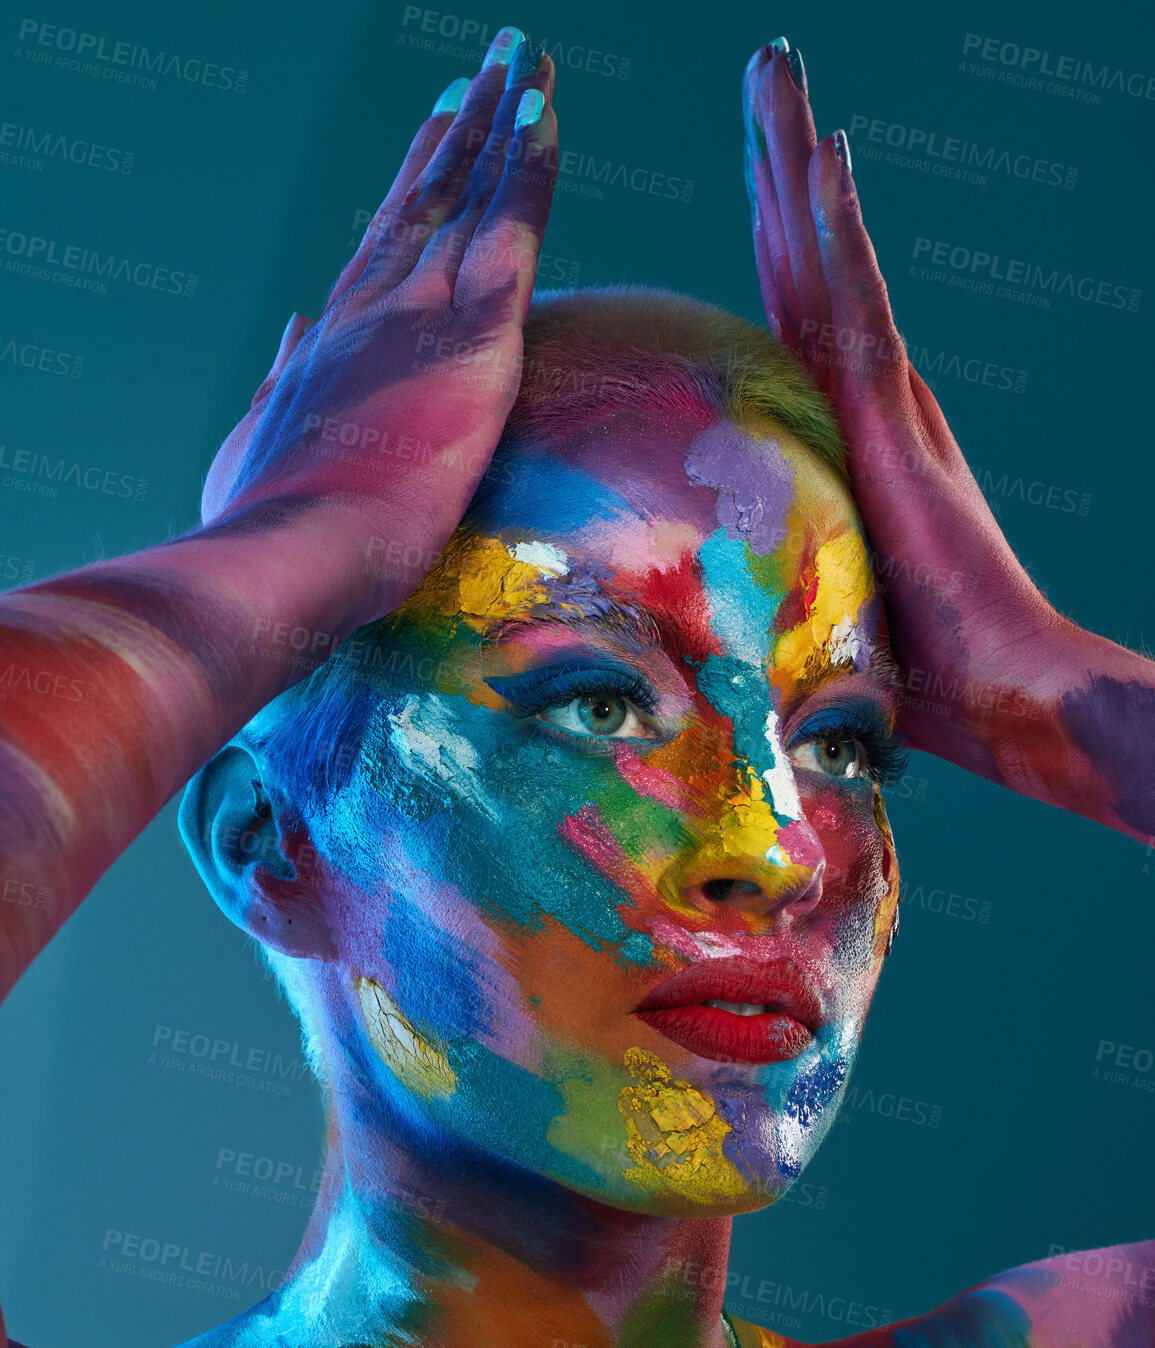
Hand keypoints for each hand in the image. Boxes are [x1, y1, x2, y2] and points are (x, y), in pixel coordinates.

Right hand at [202, 30, 555, 615]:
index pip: (383, 248)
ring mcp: (418, 312)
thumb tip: (290, 338)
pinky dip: (529, 167)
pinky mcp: (474, 336)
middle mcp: (372, 308)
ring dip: (500, 121)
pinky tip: (544, 108)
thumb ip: (277, 389)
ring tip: (524, 56)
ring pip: (471, 198)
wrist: (288, 550)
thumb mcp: (258, 451)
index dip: (412, 186)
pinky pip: (512, 230)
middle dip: (459, 131)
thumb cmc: (269, 530)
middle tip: (487, 66)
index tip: (435, 132)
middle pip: (426, 201)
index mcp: (332, 345)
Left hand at [741, 41, 1055, 766]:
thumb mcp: (813, 591)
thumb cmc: (911, 667)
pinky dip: (838, 231)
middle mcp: (869, 391)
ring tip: (774, 69)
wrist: (994, 690)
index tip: (753, 162)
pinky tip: (820, 157)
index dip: (774, 228)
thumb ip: (774, 557)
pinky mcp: (895, 419)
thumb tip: (701, 582)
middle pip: (804, 255)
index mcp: (845, 425)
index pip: (793, 306)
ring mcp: (884, 398)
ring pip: (826, 256)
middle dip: (780, 161)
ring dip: (798, 159)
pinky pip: (857, 307)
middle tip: (762, 67)